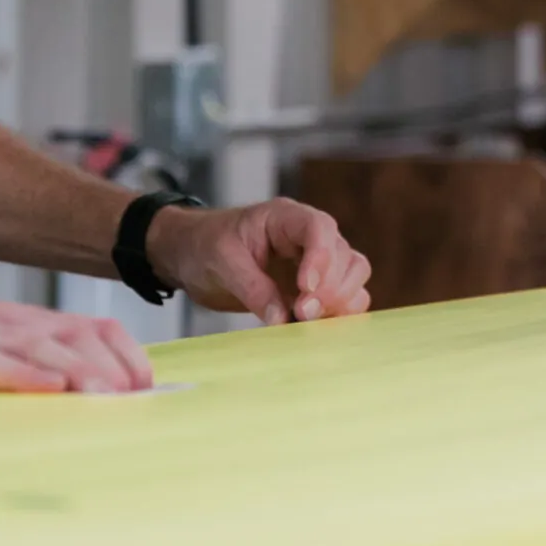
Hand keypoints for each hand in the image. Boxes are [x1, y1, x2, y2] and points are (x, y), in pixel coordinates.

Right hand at [0, 279, 153, 394]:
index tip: (152, 388)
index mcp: (28, 324)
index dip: (127, 355)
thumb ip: (36, 364)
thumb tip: (89, 396)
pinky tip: (46, 386)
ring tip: (108, 396)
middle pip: (76, 338)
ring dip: (78, 372)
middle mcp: (10, 324)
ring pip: (38, 348)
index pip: (95, 328)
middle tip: (143, 402)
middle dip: (113, 369)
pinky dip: (20, 374)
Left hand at [147, 197, 372, 325]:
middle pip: (345, 256)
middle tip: (302, 313)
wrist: (192, 255)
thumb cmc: (204, 245)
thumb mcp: (221, 261)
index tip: (305, 288)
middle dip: (330, 288)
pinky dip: (339, 314)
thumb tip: (281, 319)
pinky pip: (344, 298)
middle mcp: (309, 237)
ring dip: (340, 301)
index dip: (320, 258)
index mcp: (285, 218)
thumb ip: (252, 288)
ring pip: (353, 276)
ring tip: (307, 320)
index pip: (318, 228)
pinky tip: (317, 327)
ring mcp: (317, 262)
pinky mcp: (315, 287)